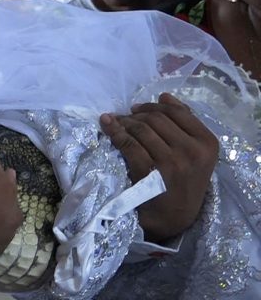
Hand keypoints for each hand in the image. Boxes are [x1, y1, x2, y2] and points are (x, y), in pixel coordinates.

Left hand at [100, 93, 217, 242]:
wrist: (172, 219)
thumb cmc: (183, 183)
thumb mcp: (195, 155)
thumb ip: (184, 124)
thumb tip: (165, 96)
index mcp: (207, 144)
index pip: (177, 112)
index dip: (154, 106)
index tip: (138, 108)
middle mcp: (192, 152)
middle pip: (157, 118)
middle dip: (136, 114)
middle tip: (125, 116)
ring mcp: (171, 162)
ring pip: (141, 129)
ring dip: (124, 121)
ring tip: (115, 121)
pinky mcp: (149, 172)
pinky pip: (128, 143)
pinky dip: (114, 131)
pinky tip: (106, 126)